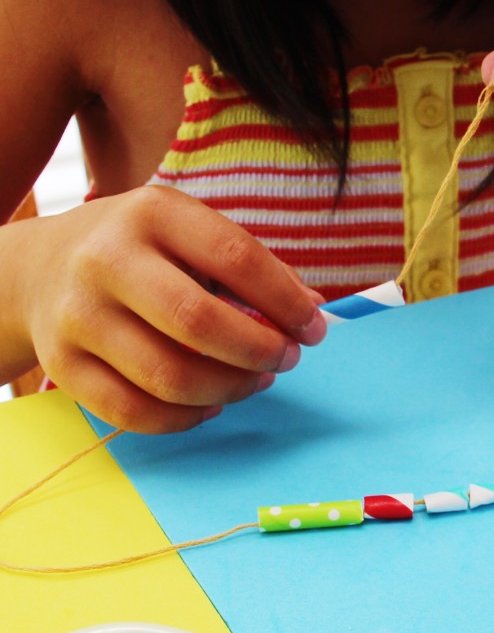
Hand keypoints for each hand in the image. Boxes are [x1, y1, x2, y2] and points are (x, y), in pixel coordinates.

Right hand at [10, 186, 325, 432]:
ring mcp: (80, 317)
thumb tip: (313, 310)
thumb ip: (254, 268)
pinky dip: (187, 418)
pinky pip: (135, 413)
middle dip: (260, 351)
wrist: (40, 269)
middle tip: (286, 359)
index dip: (286, 301)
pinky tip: (212, 403)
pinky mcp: (65, 367)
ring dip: (231, 389)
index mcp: (153, 214)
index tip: (314, 329)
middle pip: (200, 323)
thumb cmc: (143, 252)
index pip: (236, 258)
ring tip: (255, 380)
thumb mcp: (192, 235)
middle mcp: (107, 260)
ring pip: (170, 377)